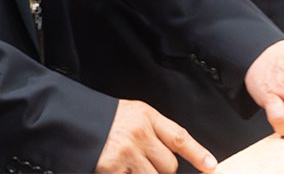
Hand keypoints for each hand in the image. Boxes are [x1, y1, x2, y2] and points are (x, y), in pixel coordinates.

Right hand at [95, 99, 215, 173]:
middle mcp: (139, 134)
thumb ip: (155, 131)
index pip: (178, 137)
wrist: (72, 120)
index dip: (198, 154)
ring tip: (132, 164)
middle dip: (161, 169)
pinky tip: (120, 168)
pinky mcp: (112, 170)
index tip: (211, 166)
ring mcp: (126, 154)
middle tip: (145, 161)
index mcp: (146, 117)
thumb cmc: (105, 120)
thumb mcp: (134, 115)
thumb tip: (175, 154)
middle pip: (168, 166)